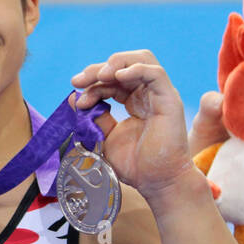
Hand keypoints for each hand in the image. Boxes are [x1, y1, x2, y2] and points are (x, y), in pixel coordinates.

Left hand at [70, 50, 195, 199]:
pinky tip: (117, 76)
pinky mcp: (169, 101)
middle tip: (78, 81)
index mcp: (134, 101)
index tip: (76, 95)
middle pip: (124, 65)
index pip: (111, 81)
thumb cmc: (134, 164)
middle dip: (98, 69)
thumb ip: (94, 117)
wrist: (156, 182)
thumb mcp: (105, 137)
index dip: (92, 83)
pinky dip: (136, 69)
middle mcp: (147, 95)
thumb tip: (74, 98)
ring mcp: (160, 96)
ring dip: (116, 63)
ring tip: (99, 76)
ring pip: (142, 61)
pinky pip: (156, 73)